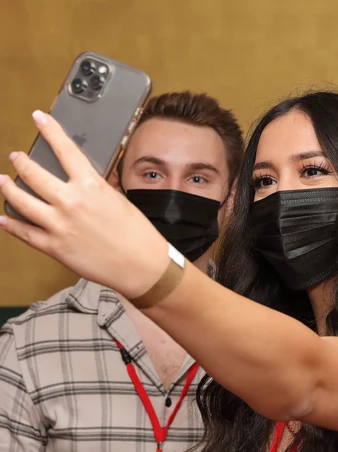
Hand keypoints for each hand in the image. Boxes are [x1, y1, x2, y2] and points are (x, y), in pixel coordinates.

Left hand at [0, 110, 168, 298]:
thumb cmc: (138, 235)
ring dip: (7, 188)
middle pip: (32, 174)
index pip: (64, 149)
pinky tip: (4, 219)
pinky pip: (24, 232)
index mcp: (91, 186)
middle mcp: (70, 202)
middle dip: (20, 162)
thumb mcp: (121, 201)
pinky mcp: (54, 247)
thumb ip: (101, 187)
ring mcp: (58, 225)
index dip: (49, 130)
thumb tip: (91, 178)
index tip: (39, 118)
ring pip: (20, 201)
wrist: (142, 266)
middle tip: (16, 158)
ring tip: (3, 182)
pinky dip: (10, 224)